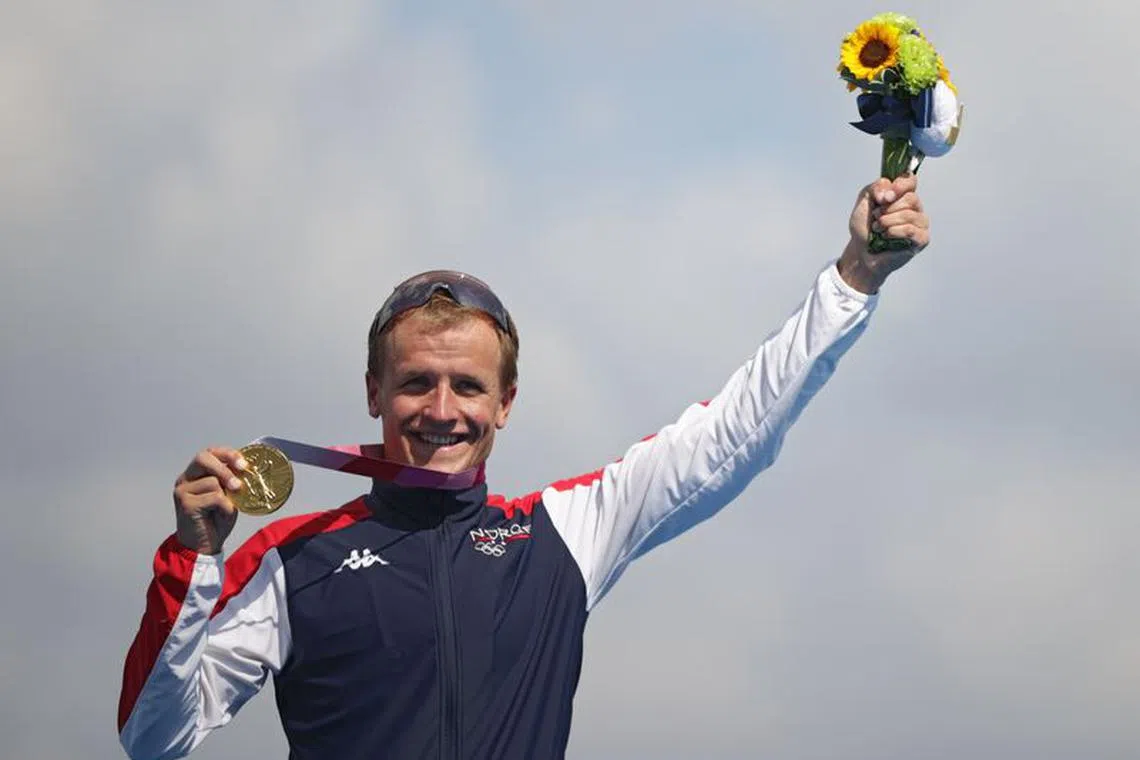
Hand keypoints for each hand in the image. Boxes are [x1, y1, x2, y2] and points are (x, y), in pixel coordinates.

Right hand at [173, 447, 246, 554]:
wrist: (203, 546)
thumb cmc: (215, 521)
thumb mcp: (228, 496)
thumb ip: (231, 481)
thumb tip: (245, 469)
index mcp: (196, 474)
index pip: (209, 452)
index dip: (227, 454)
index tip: (243, 464)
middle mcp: (185, 479)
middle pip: (204, 458)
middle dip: (225, 468)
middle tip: (238, 484)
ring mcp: (182, 490)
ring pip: (212, 481)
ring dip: (226, 496)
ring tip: (224, 510)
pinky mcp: (185, 503)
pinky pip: (215, 497)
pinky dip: (224, 507)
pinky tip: (220, 516)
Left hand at [838, 174, 929, 293]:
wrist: (861, 251)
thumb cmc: (864, 228)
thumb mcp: (864, 202)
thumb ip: (875, 188)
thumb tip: (888, 192)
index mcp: (903, 195)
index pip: (911, 180)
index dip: (900, 185)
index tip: (885, 197)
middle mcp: (915, 207)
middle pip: (910, 198)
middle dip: (887, 209)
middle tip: (876, 218)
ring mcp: (920, 223)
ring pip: (908, 214)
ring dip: (887, 222)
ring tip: (878, 229)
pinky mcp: (922, 239)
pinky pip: (910, 230)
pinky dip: (893, 232)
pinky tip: (886, 236)